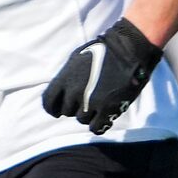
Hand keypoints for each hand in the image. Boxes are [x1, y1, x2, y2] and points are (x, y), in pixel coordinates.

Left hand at [40, 18, 162, 132]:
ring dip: (88, 114)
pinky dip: (98, 125)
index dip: (52, 108)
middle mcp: (74, 92)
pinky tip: (102, 118)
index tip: (57, 111)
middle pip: (66, 111)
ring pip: (81, 119)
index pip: (48, 102)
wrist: (128, 50)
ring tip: (97, 104)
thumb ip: (66, 77)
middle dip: (74, 107)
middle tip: (85, 100)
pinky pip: (96, 127)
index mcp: (64, 79)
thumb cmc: (102, 51)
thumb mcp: (75, 59)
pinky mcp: (108, 109)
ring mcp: (91, 102)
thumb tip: (60, 92)